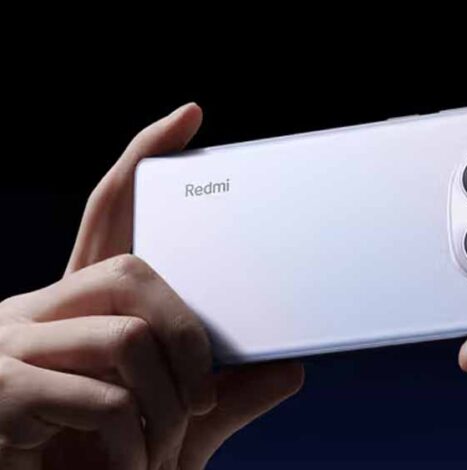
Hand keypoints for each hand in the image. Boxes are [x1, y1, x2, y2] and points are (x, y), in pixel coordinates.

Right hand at [0, 104, 303, 469]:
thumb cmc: (97, 466)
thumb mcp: (172, 429)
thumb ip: (223, 401)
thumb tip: (289, 371)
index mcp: (76, 310)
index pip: (112, 214)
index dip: (144, 159)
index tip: (190, 117)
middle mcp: (35, 312)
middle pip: (132, 269)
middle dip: (187, 330)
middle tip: (202, 393)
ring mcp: (9, 349)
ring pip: (128, 335)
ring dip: (168, 400)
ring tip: (162, 449)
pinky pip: (101, 401)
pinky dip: (134, 442)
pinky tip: (129, 467)